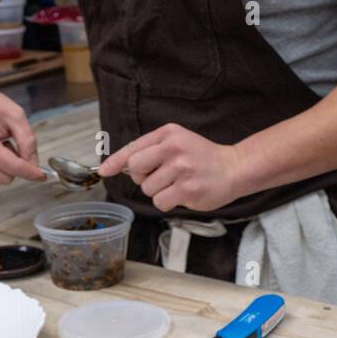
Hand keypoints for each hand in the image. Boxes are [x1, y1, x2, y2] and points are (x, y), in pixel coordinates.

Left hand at [97, 124, 248, 212]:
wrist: (233, 168)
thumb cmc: (201, 158)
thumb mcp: (177, 142)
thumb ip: (151, 151)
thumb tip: (122, 167)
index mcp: (168, 134)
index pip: (133, 148)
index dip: (115, 162)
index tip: (103, 171)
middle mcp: (173, 148)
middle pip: (135, 169)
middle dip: (143, 177)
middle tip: (161, 176)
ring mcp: (181, 168)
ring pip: (148, 189)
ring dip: (159, 191)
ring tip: (178, 183)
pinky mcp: (187, 189)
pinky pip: (160, 202)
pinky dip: (168, 202)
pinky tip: (182, 194)